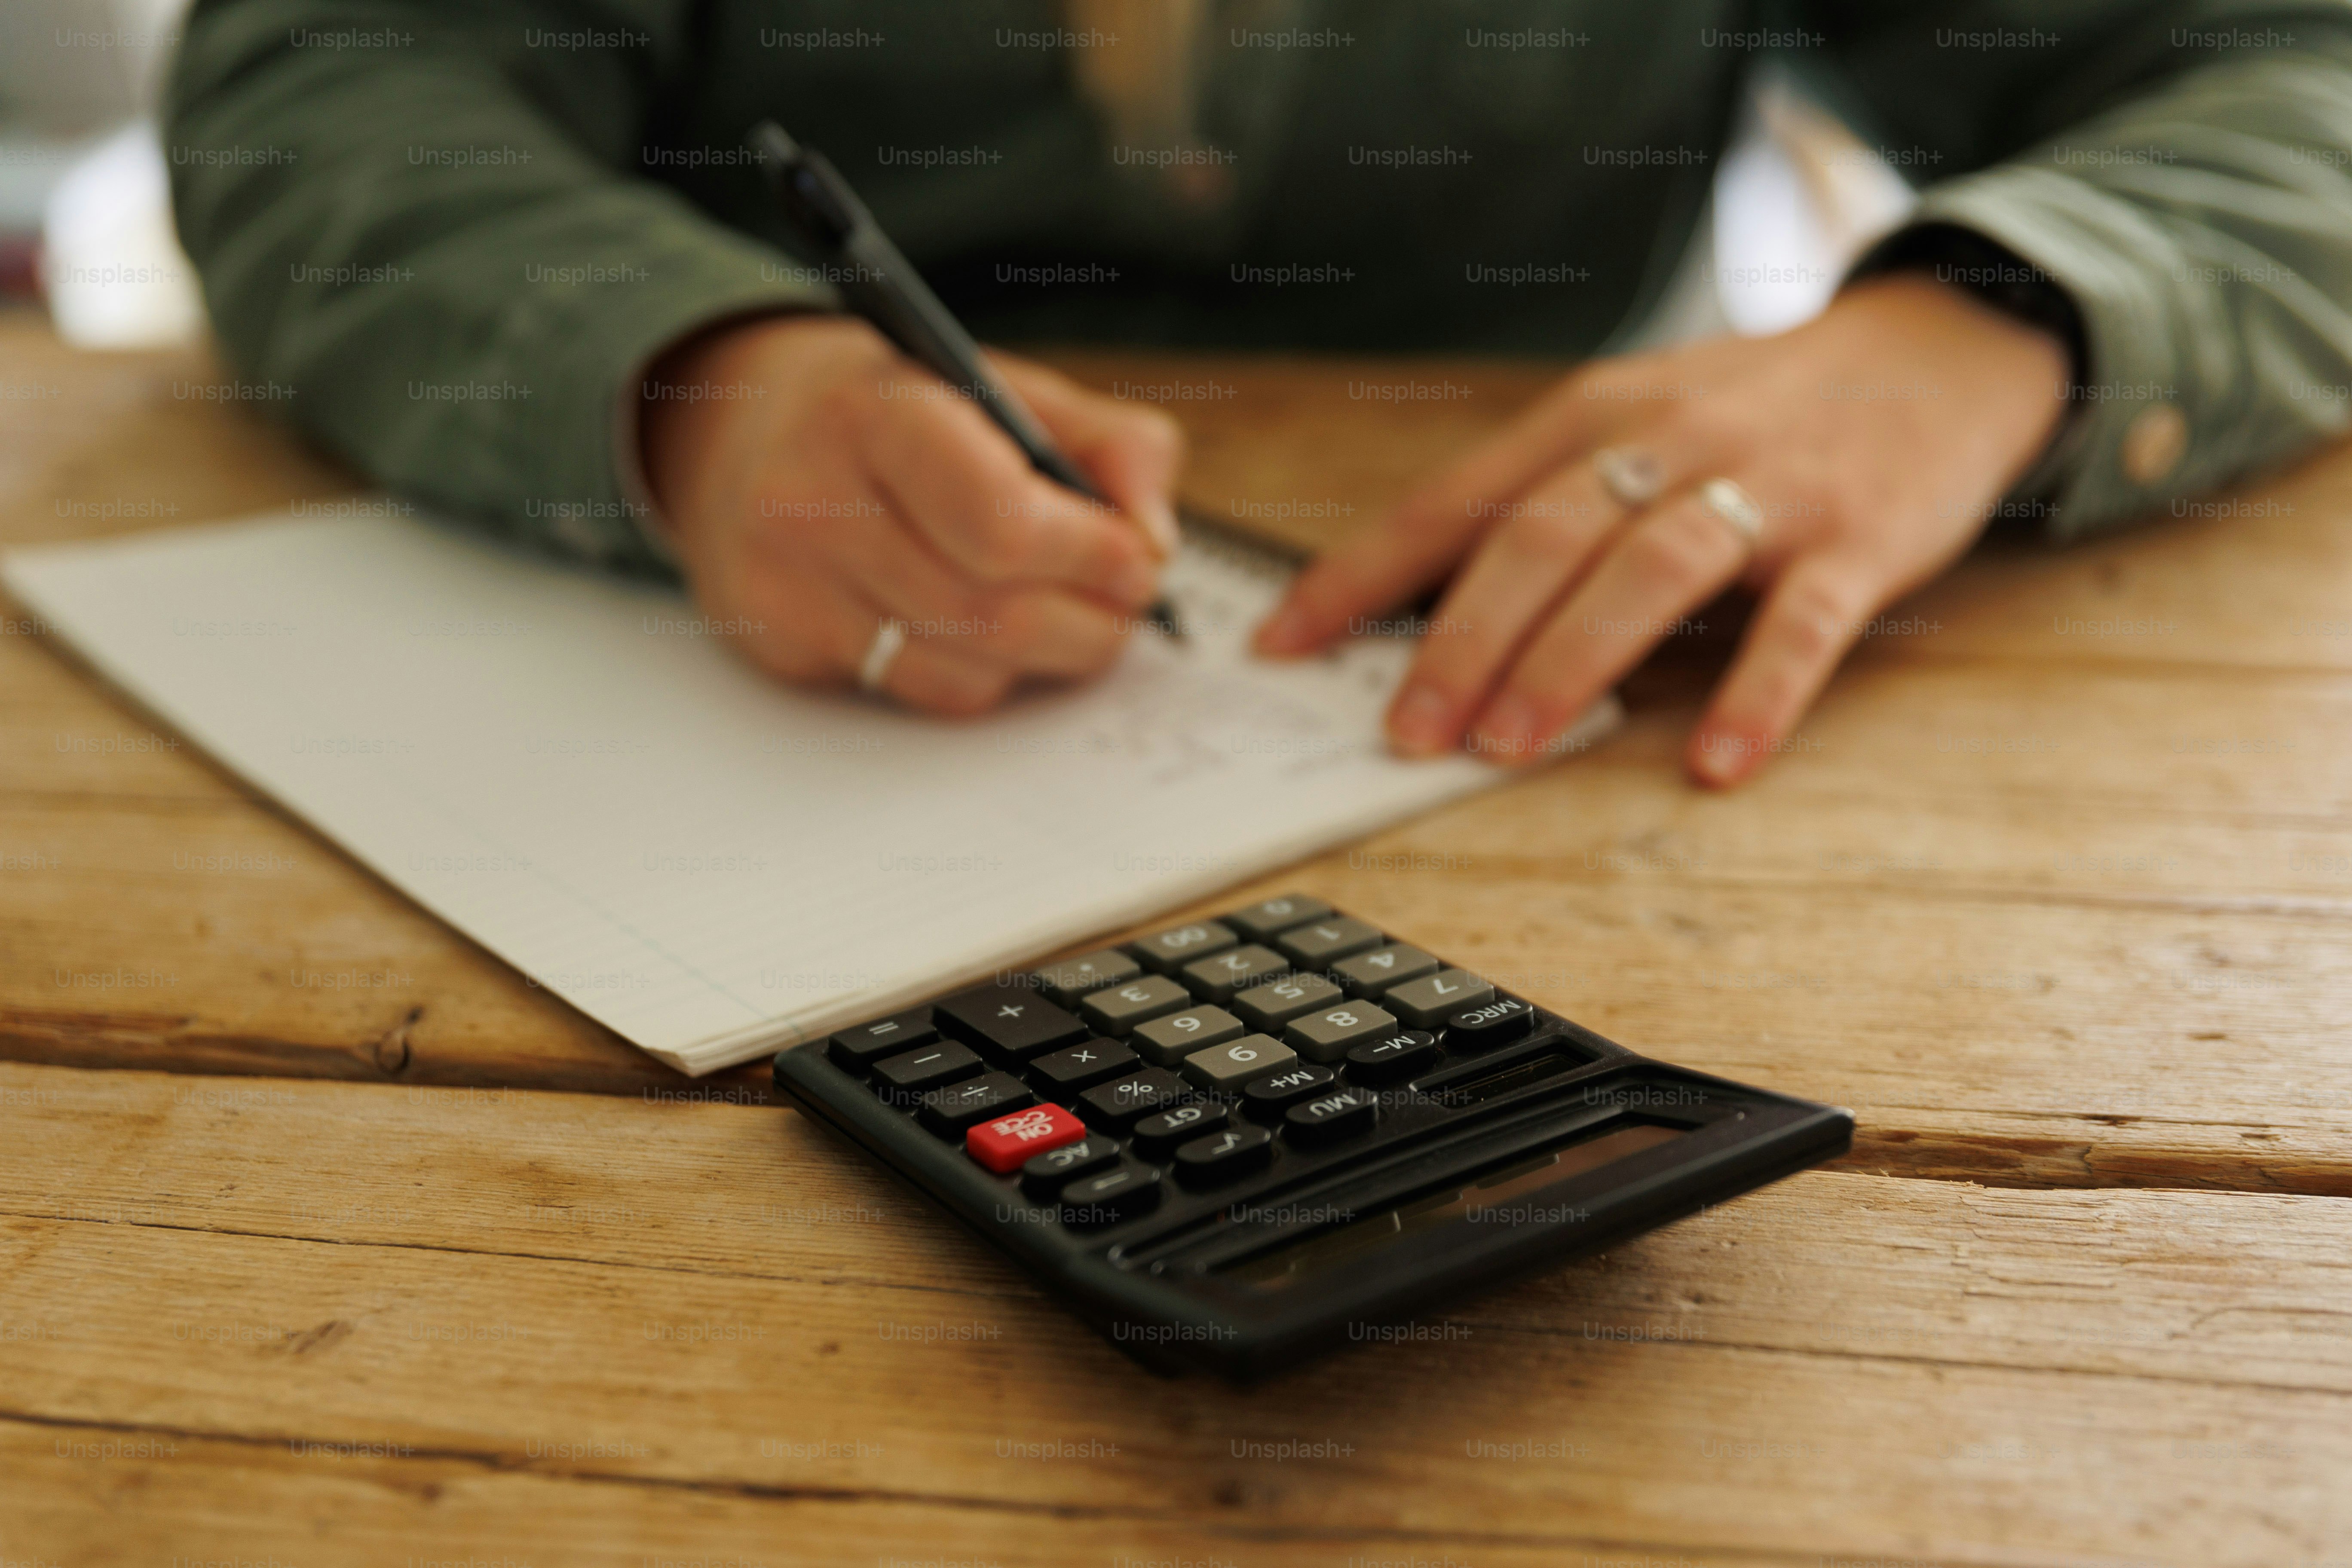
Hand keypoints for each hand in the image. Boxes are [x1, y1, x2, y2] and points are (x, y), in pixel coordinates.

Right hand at [641, 314, 1180, 713]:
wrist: (739, 430)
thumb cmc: (899, 411)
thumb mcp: (1008, 388)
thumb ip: (1111, 445)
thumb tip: (1153, 542)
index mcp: (875, 414)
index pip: (1001, 520)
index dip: (1090, 554)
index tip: (1137, 559)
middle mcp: (810, 500)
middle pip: (991, 611)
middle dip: (1090, 620)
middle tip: (1126, 605)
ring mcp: (785, 583)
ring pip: (964, 668)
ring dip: (1048, 657)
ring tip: (1073, 618)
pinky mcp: (781, 644)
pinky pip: (920, 692)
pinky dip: (984, 676)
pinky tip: (992, 632)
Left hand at [1253, 275, 2070, 784]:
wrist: (1937, 349)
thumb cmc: (1751, 410)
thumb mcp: (1633, 424)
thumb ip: (1538, 501)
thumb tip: (1413, 605)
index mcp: (1594, 414)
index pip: (1456, 500)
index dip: (1364, 575)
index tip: (1284, 645)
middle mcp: (1669, 438)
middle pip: (1543, 535)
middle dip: (1461, 638)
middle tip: (1405, 731)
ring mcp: (1769, 485)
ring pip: (1650, 568)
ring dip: (1570, 661)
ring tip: (1507, 745)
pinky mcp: (1861, 537)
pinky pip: (1801, 622)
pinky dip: (1756, 693)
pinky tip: (1713, 762)